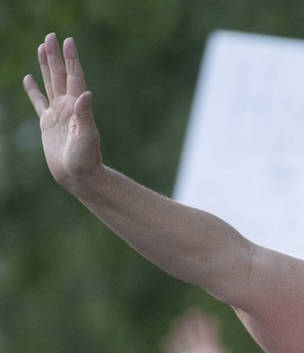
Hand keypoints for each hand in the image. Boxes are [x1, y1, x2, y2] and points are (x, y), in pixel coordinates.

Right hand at [23, 33, 101, 189]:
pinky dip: (33, 90)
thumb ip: (85, 115)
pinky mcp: (47, 123)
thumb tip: (86, 93)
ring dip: (45, 66)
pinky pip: (38, 102)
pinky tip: (29, 79)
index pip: (74, 77)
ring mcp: (57, 114)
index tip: (68, 41)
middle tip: (51, 36)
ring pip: (49, 83)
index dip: (71, 59)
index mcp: (77, 107)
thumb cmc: (86, 160)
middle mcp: (68, 106)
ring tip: (43, 48)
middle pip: (60, 75)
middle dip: (56, 56)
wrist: (79, 176)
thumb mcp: (87, 137)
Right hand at [162, 309, 230, 352]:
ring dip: (181, 332)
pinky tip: (165, 340)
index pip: (211, 336)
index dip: (210, 326)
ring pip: (185, 342)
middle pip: (197, 336)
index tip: (208, 315)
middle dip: (195, 324)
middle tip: (191, 311)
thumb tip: (226, 352)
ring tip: (176, 321)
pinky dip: (170, 348)